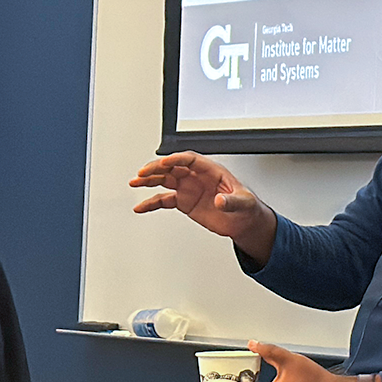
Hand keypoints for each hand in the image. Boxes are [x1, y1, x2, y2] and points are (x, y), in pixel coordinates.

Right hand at [131, 152, 277, 262]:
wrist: (243, 221)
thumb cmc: (246, 206)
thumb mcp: (244, 203)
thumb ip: (232, 201)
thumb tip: (219, 201)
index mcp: (212, 171)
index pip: (190, 160)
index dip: (177, 160)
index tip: (165, 163)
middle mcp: (197, 177)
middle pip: (173, 167)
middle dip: (157, 168)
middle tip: (143, 172)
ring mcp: (189, 188)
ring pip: (165, 180)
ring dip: (149, 180)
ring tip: (135, 181)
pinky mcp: (184, 202)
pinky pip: (164, 199)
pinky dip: (151, 202)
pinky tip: (141, 206)